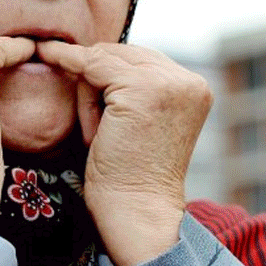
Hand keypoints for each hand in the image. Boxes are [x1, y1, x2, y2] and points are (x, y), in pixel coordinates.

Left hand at [35, 41, 211, 265]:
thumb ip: (137, 88)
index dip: (107, 70)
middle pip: (123, 53)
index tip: (69, 58)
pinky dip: (78, 89)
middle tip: (94, 131)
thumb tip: (96, 54)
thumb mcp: (143, 121)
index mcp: (195, 88)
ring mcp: (168, 82)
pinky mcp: (142, 89)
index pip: (141, 59)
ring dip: (88, 93)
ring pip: (105, 59)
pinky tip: (78, 113)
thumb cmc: (130, 175)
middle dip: (96, 80)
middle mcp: (189, 81)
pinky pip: (92, 68)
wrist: (136, 212)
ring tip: (97, 137)